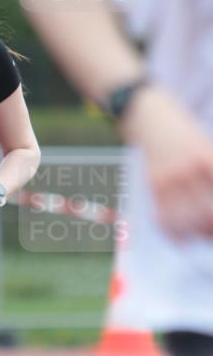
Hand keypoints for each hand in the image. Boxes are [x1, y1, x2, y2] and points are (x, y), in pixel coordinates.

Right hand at [123, 85, 212, 238]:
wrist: (148, 115)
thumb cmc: (182, 132)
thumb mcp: (206, 145)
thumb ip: (211, 170)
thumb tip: (209, 205)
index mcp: (206, 158)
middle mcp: (188, 170)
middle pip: (207, 212)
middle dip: (210, 229)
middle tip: (211, 235)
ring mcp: (169, 178)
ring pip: (186, 219)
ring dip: (196, 234)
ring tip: (203, 237)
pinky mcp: (153, 184)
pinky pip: (164, 216)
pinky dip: (173, 233)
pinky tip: (181, 240)